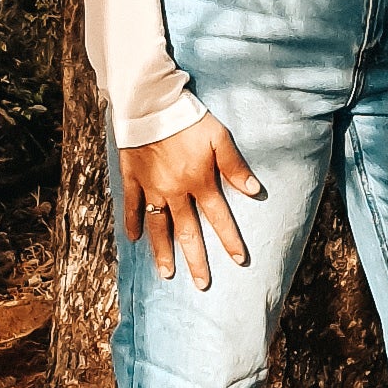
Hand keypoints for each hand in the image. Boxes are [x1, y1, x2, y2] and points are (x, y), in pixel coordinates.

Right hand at [120, 112, 262, 285]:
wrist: (150, 103)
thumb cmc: (189, 118)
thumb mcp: (219, 138)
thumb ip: (236, 166)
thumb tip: (256, 192)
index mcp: (199, 182)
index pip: (219, 218)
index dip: (230, 239)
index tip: (240, 260)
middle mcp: (175, 191)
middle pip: (187, 232)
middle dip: (197, 260)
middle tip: (202, 285)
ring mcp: (152, 187)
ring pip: (158, 226)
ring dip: (163, 252)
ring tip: (167, 274)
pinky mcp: (133, 178)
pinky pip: (132, 205)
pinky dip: (132, 223)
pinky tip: (133, 240)